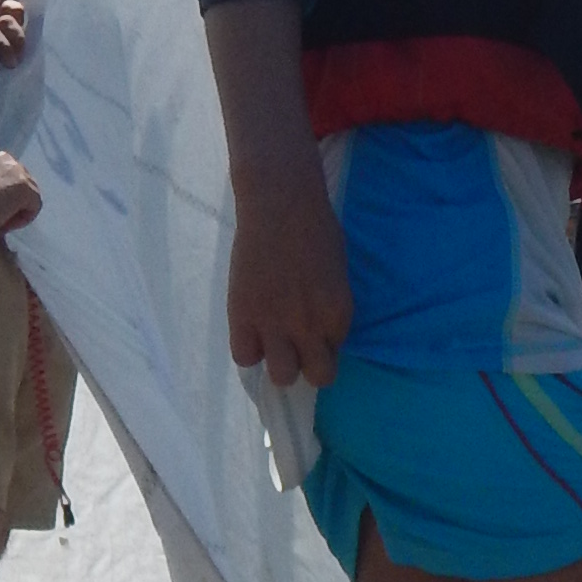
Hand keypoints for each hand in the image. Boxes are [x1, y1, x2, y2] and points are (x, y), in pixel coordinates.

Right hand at [226, 165, 350, 389]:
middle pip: (318, 376)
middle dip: (310, 365)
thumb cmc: (315, 227)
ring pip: (282, 376)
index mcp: (338, 313)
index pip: (337, 351)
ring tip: (272, 341)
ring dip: (279, 362)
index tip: (315, 327)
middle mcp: (310, 327)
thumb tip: (320, 323)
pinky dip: (249, 348)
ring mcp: (274, 325)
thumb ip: (330, 303)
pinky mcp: (242, 317)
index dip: (325, 342)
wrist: (279, 204)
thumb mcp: (337, 272)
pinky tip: (250, 331)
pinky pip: (245, 356)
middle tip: (298, 347)